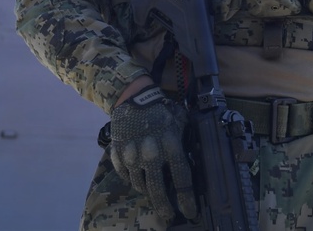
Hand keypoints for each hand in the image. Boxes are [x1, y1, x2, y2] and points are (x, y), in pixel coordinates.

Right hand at [109, 85, 195, 221]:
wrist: (132, 96)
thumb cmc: (160, 109)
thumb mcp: (179, 122)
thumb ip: (184, 141)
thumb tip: (194, 160)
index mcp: (170, 146)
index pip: (181, 179)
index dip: (186, 199)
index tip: (189, 212)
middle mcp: (151, 154)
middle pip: (157, 189)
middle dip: (163, 206)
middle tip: (167, 216)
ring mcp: (132, 155)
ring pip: (139, 184)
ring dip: (146, 189)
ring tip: (151, 189)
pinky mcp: (118, 154)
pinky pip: (124, 175)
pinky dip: (130, 177)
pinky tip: (136, 173)